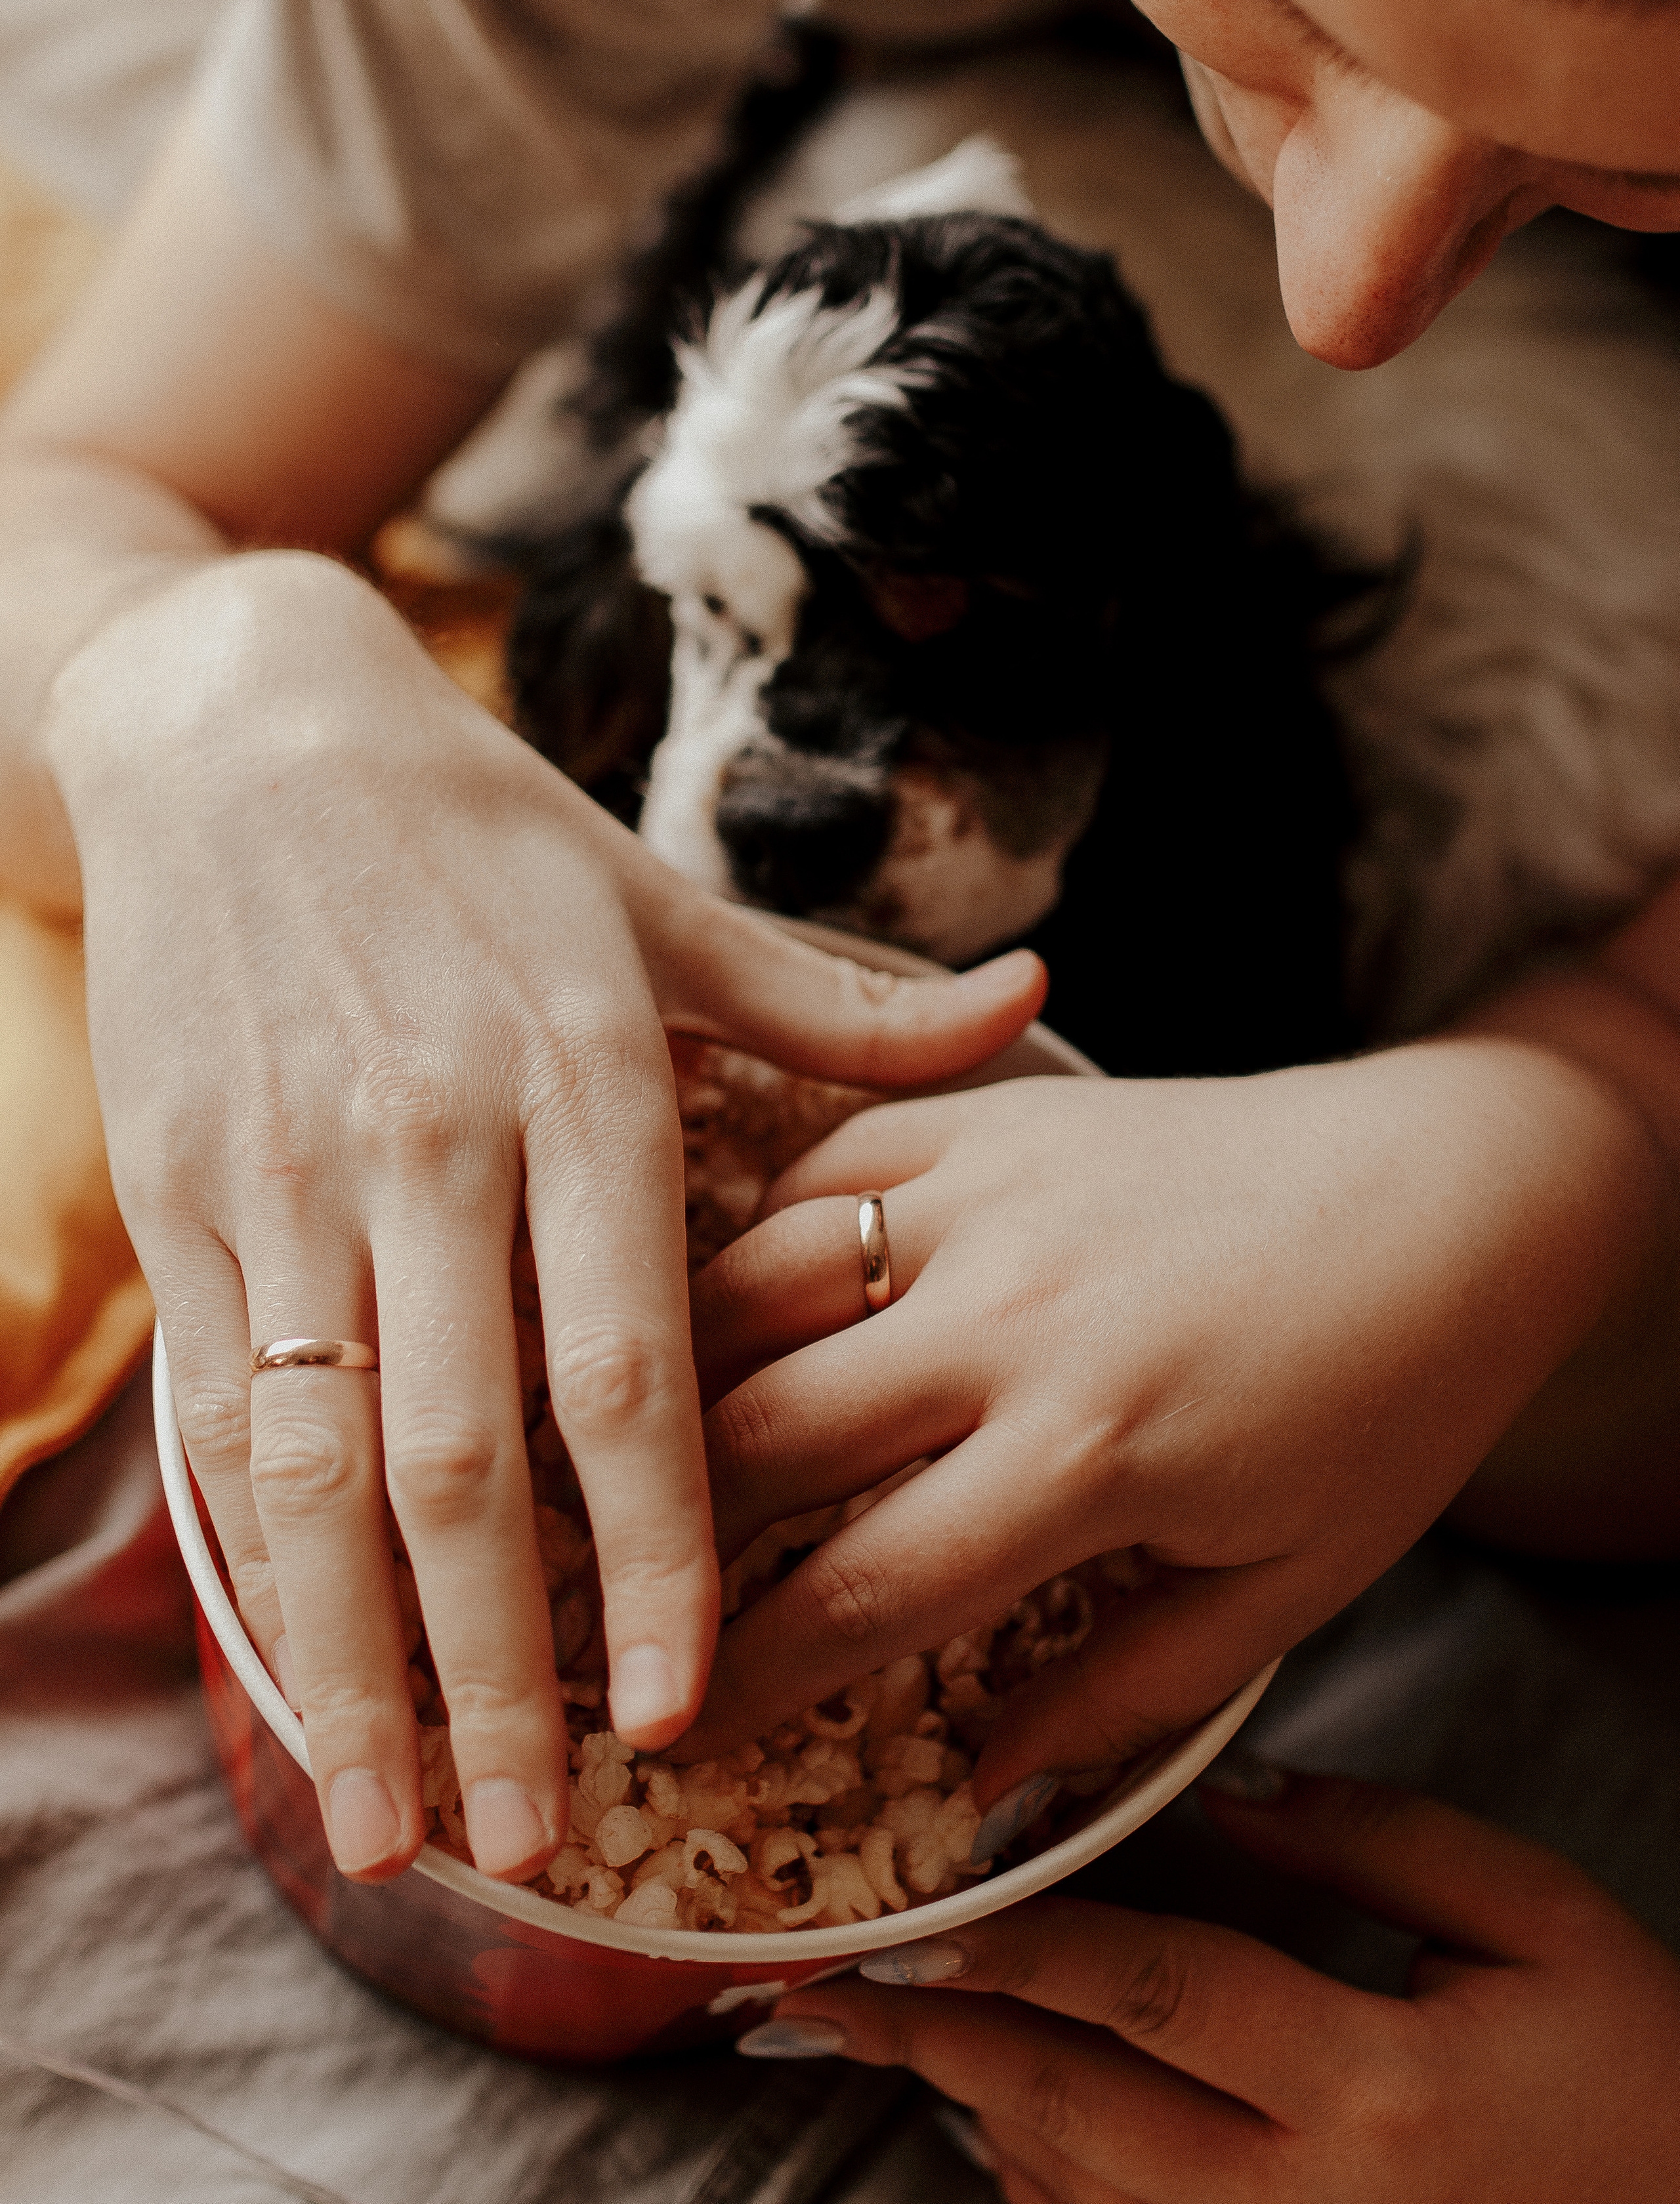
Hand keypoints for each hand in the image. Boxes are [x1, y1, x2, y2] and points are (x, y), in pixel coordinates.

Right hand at [44, 549, 1042, 1881]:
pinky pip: (222, 1403)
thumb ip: (838, 1001)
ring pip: (322, 1464)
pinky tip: (300, 1671)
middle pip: (470, 1457)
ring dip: (361, 1663)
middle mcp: (432, 1146)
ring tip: (403, 1823)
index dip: (663, 1548)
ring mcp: (289, 1177)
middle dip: (506, 1669)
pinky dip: (261, 1553)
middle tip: (553, 1832)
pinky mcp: (185, 1190)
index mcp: (579, 1083)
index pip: (628, 1366)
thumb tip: (1039, 1002)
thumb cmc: (478, 827)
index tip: (688, 1703)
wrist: (239, 728)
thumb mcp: (660, 900)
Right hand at [686, 1051, 1656, 1782]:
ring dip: (667, 1372)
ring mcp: (990, 1194)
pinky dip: (749, 1233)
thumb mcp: (1285, 1586)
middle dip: (651, 1531)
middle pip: (759, 1435)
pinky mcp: (991, 1115)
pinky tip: (717, 1298)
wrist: (1450, 1195)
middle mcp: (1012, 1315)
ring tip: (605, 1450)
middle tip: (583, 1591)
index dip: (742, 1679)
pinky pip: (816, 1164)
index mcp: (1089, 1451)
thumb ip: (1127, 1695)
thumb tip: (980, 1784)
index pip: (858, 1592)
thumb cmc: (1381, 1404)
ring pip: (750, 1283)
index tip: (662, 1735)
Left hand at [761, 1768, 1679, 2202]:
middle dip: (935, 2039)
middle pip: (1073, 2114)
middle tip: (819, 1988)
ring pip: (1075, 2196)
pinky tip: (997, 2109)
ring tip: (875, 2023)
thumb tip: (1225, 1785)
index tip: (916, 1911)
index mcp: (1373, 2086)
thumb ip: (1374, 1838)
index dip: (1024, 1949)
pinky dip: (1040, 2180)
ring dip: (971, 2103)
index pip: (1159, 1997)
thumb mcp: (1534, 1919)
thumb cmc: (1634, 2072)